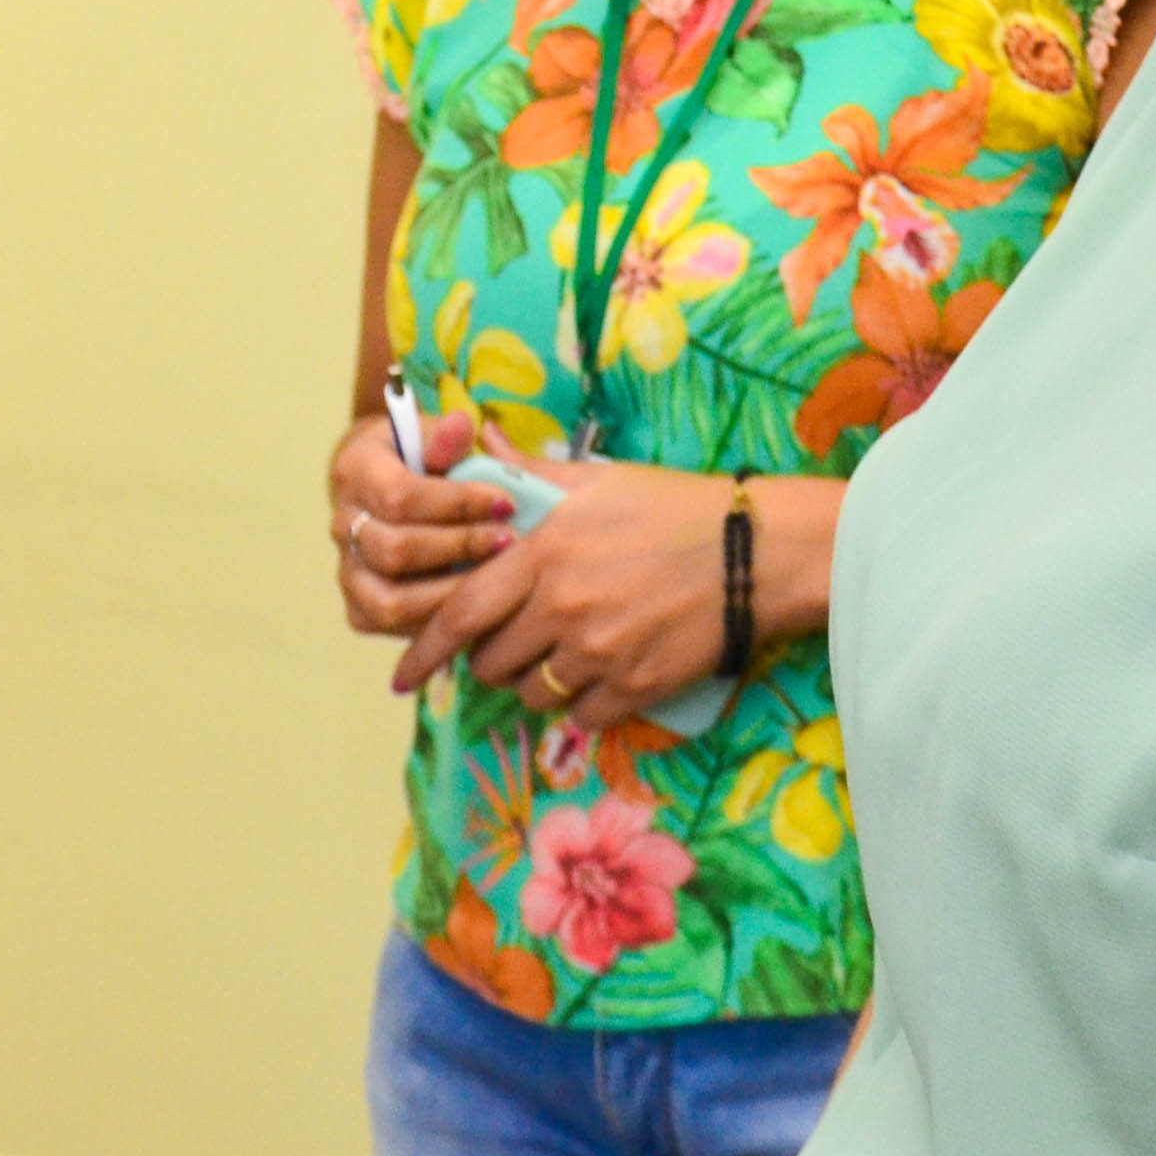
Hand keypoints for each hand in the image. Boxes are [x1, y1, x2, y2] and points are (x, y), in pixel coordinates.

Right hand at [329, 401, 514, 638]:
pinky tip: (474, 603)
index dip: (457, 503)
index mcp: (354, 471)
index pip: (401, 496)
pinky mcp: (359, 608)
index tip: (506, 503)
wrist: (390, 488)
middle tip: (509, 541)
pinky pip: (392, 626)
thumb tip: (462, 426)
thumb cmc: (422, 459)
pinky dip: (435, 622)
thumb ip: (446, 437)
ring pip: (390, 600)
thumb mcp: (432, 434)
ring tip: (496, 579)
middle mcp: (341, 524)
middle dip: (460, 548)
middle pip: (396, 550)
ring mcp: (347, 571)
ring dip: (450, 593)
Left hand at [393, 456, 730, 723]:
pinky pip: (581, 716)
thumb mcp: (596, 479)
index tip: (400, 674)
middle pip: (490, 662)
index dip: (422, 649)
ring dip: (530, 682)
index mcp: (544, 554)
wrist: (755, 552)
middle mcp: (563, 608)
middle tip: (503, 644)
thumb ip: (528, 470)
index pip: (460, 612)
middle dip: (485, 659)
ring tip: (551, 659)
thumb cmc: (674, 505)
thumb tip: (479, 439)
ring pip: (531, 693)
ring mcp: (600, 652)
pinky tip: (592, 679)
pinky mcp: (637, 685)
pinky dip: (578, 704)